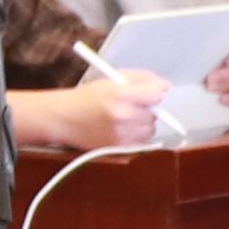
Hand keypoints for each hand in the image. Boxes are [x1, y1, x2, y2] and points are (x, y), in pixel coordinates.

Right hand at [30, 68, 164, 150]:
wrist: (64, 119)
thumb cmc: (86, 98)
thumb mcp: (111, 80)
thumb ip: (140, 79)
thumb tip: (164, 86)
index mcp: (120, 95)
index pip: (156, 93)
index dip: (155, 91)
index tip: (152, 91)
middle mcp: (123, 116)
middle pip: (155, 113)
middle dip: (147, 108)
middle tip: (131, 105)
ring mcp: (122, 135)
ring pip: (150, 129)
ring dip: (143, 123)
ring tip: (125, 118)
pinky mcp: (120, 148)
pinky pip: (141, 141)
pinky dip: (136, 135)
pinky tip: (121, 129)